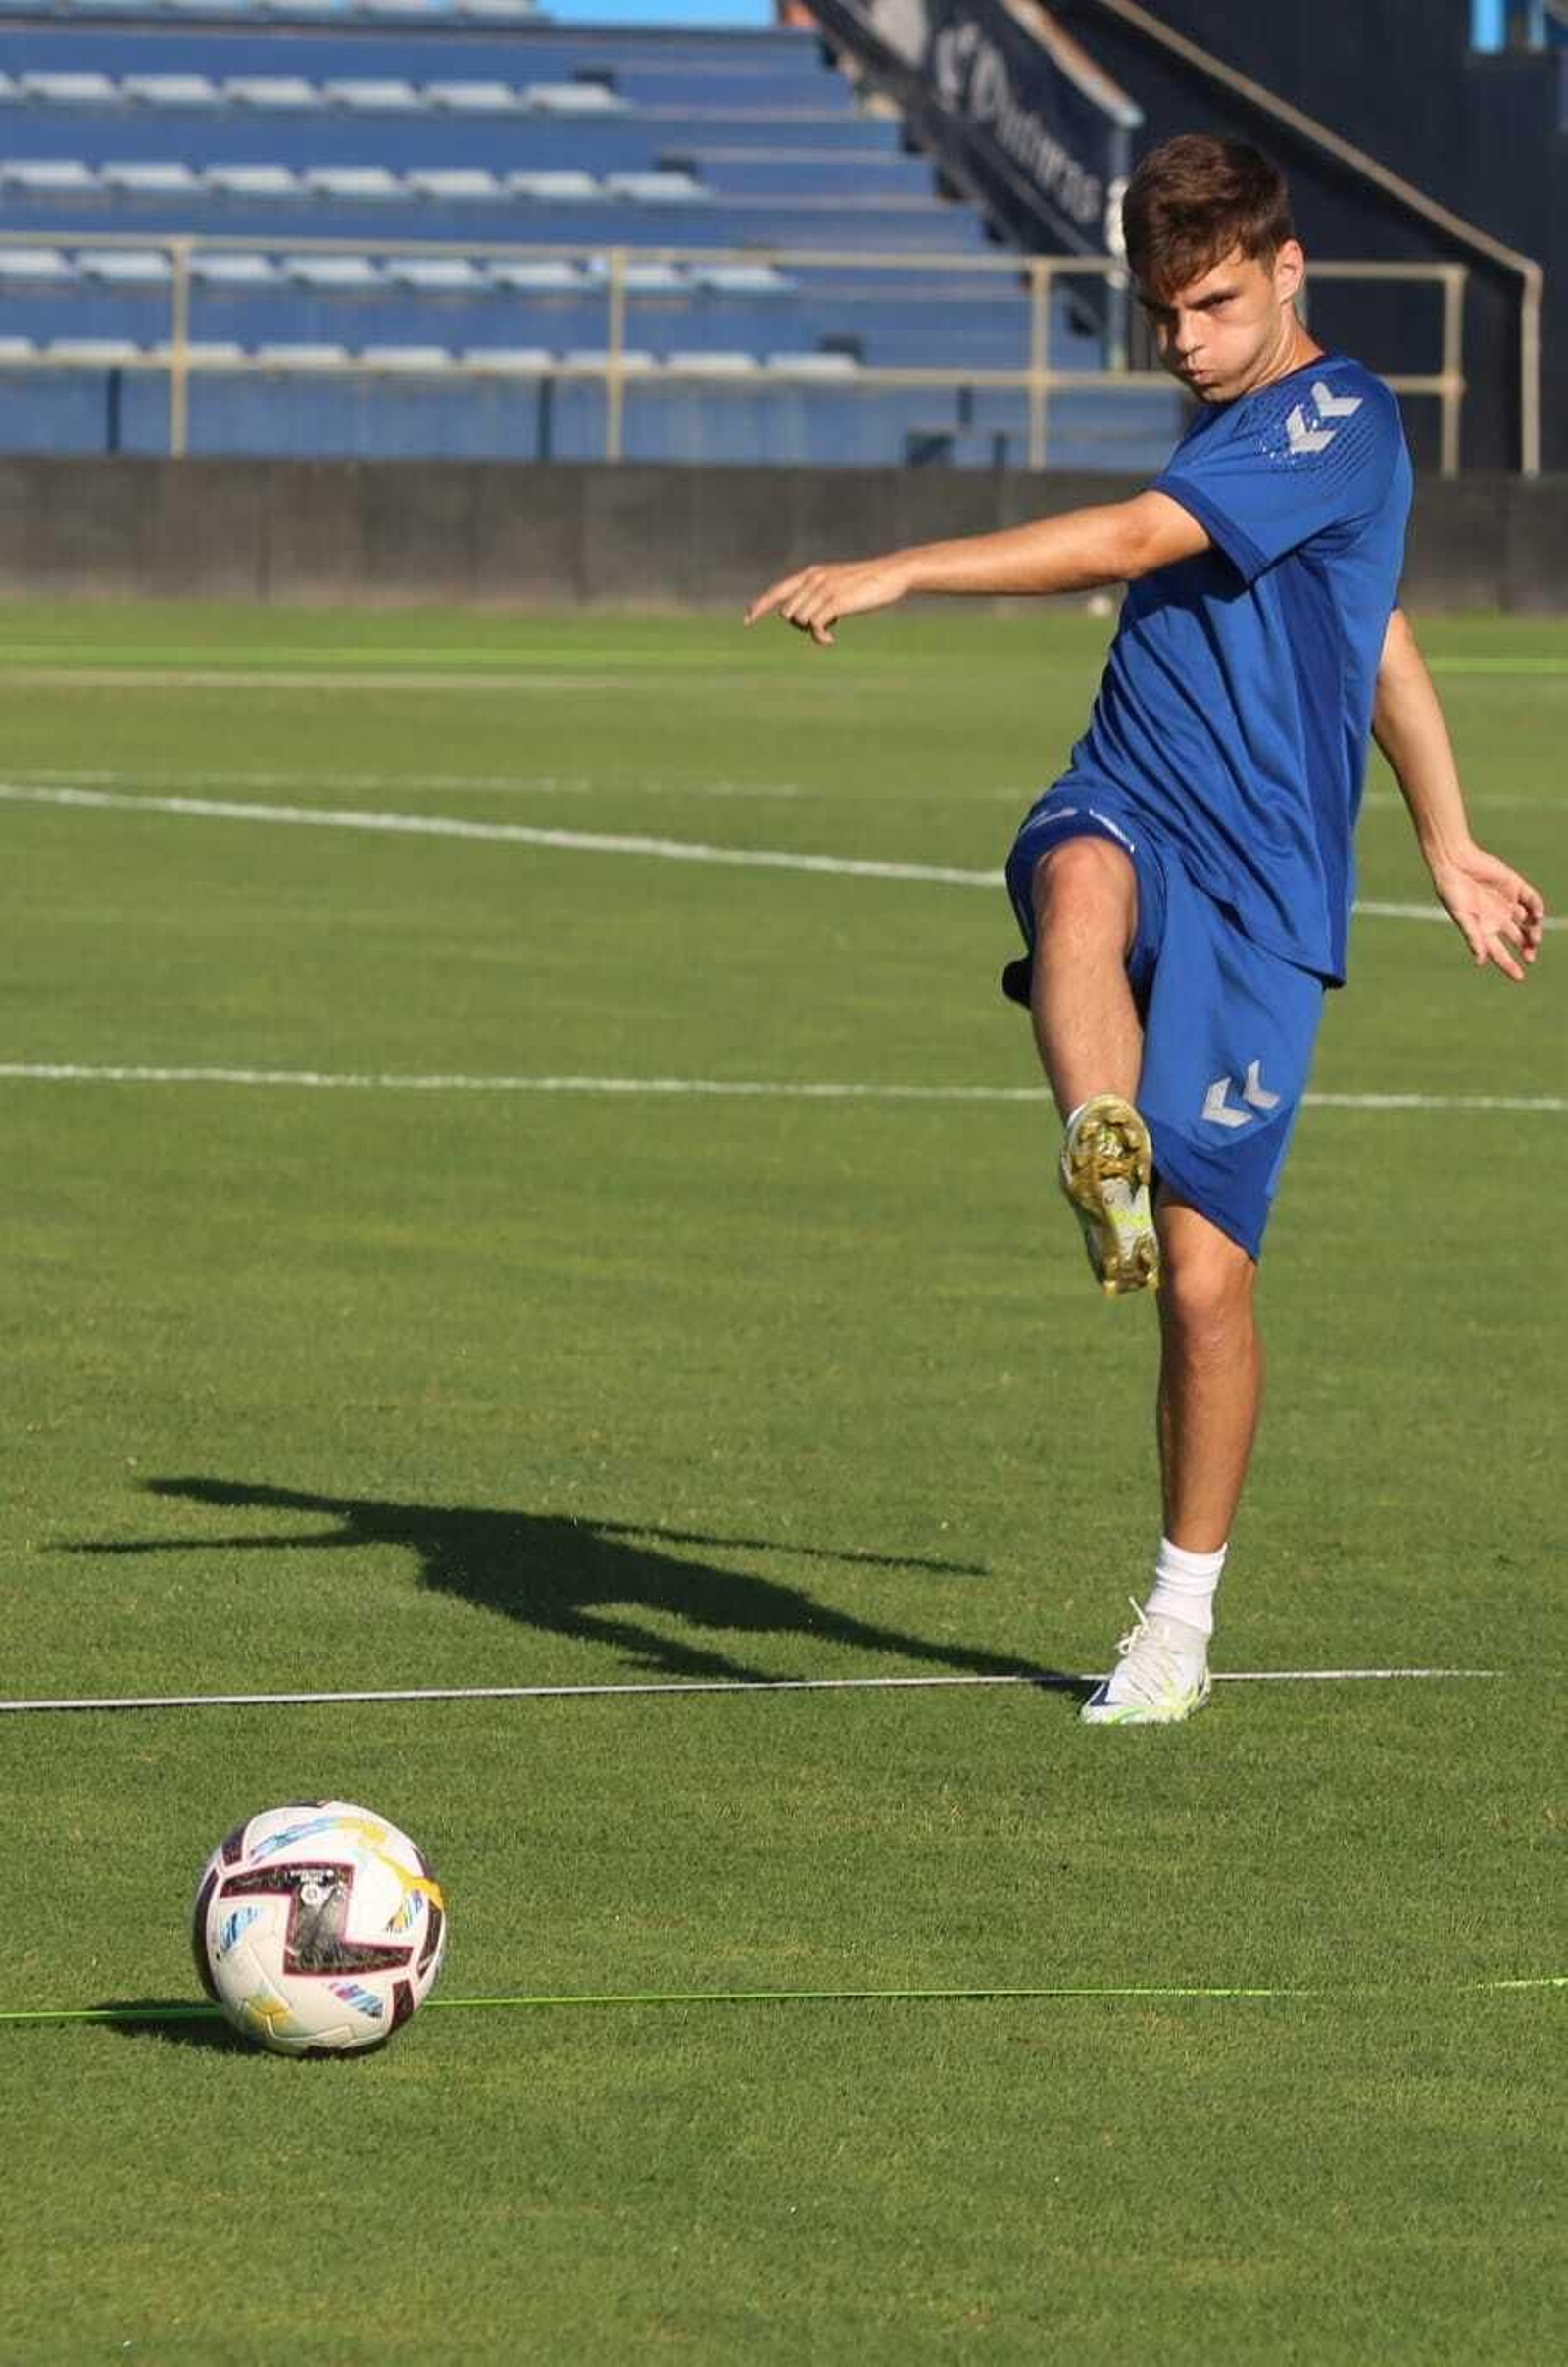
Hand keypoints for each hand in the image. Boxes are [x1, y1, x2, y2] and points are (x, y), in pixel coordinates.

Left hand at [743, 553, 913, 646]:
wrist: (891, 574)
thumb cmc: (867, 584)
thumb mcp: (838, 586)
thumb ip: (819, 598)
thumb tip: (806, 624)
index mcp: (811, 574)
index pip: (777, 591)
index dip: (760, 606)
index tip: (746, 620)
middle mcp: (813, 579)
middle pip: (788, 614)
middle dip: (801, 626)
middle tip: (824, 626)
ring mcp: (824, 589)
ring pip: (799, 621)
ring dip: (813, 631)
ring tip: (831, 630)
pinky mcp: (835, 601)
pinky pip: (815, 627)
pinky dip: (820, 638)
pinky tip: (831, 641)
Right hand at [1427, 840, 1545, 981]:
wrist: (1456, 863)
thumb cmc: (1453, 892)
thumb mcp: (1462, 917)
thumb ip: (1473, 937)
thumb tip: (1480, 962)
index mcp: (1484, 930)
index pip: (1500, 952)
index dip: (1509, 966)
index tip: (1519, 977)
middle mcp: (1499, 918)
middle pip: (1519, 939)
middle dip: (1527, 949)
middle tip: (1530, 956)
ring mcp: (1509, 903)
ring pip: (1528, 922)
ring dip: (1533, 931)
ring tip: (1534, 938)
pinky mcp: (1516, 887)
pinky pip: (1532, 900)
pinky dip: (1537, 908)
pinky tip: (1537, 916)